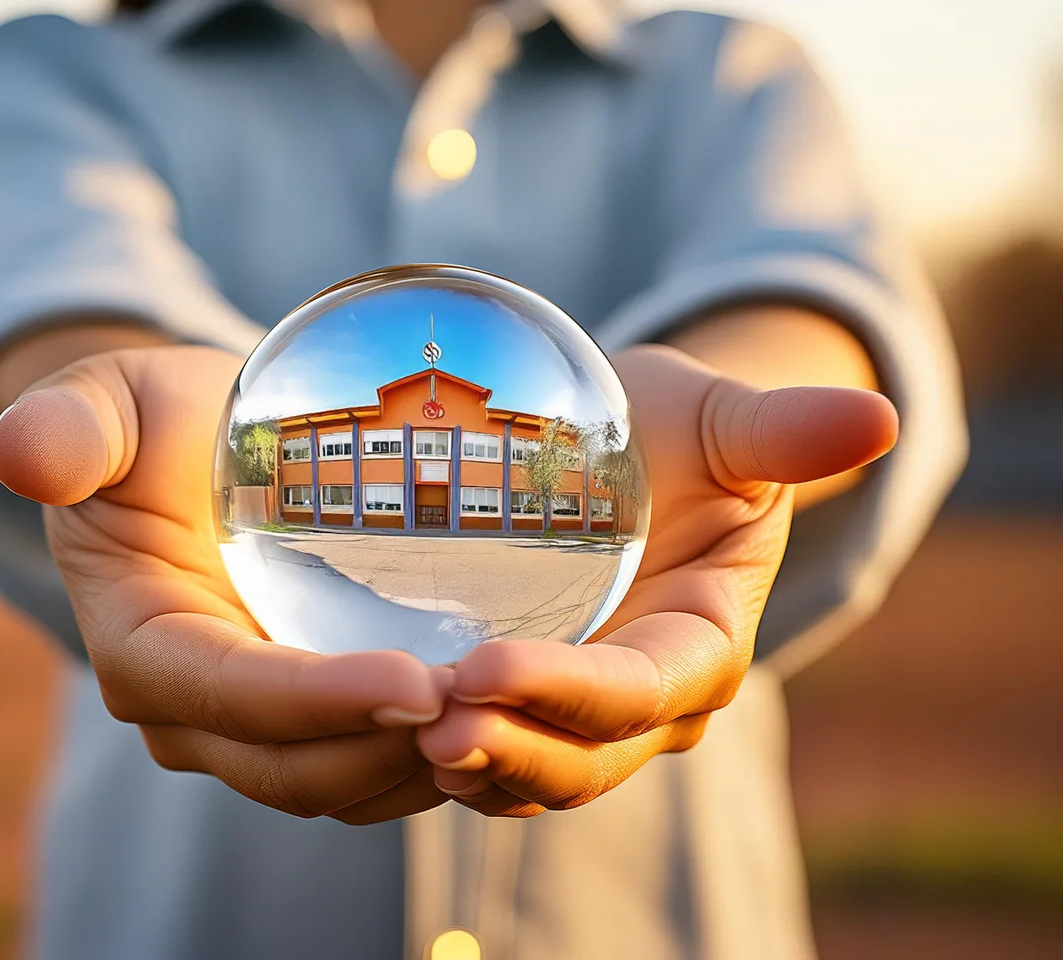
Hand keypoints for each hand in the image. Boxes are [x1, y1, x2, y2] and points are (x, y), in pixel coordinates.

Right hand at [0, 345, 451, 822]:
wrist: (201, 455)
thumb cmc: (156, 424)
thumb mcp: (110, 402)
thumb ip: (68, 427)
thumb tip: (23, 455)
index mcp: (140, 645)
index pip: (225, 696)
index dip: (315, 703)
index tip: (416, 683)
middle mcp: (190, 710)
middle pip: (290, 766)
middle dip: (384, 749)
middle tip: (488, 705)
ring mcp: (251, 727)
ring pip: (338, 784)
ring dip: (419, 765)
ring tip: (506, 714)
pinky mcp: (306, 723)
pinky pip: (367, 766)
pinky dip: (426, 756)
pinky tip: (491, 712)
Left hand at [416, 344, 898, 816]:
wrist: (633, 457)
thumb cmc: (679, 432)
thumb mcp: (726, 421)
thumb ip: (785, 430)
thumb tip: (879, 416)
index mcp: (705, 640)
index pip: (644, 688)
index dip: (571, 690)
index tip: (486, 669)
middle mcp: (653, 696)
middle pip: (588, 754)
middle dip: (511, 749)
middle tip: (427, 726)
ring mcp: (591, 711)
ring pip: (537, 773)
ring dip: (474, 767)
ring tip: (400, 736)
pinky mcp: (537, 707)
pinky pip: (498, 754)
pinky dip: (452, 757)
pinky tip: (393, 731)